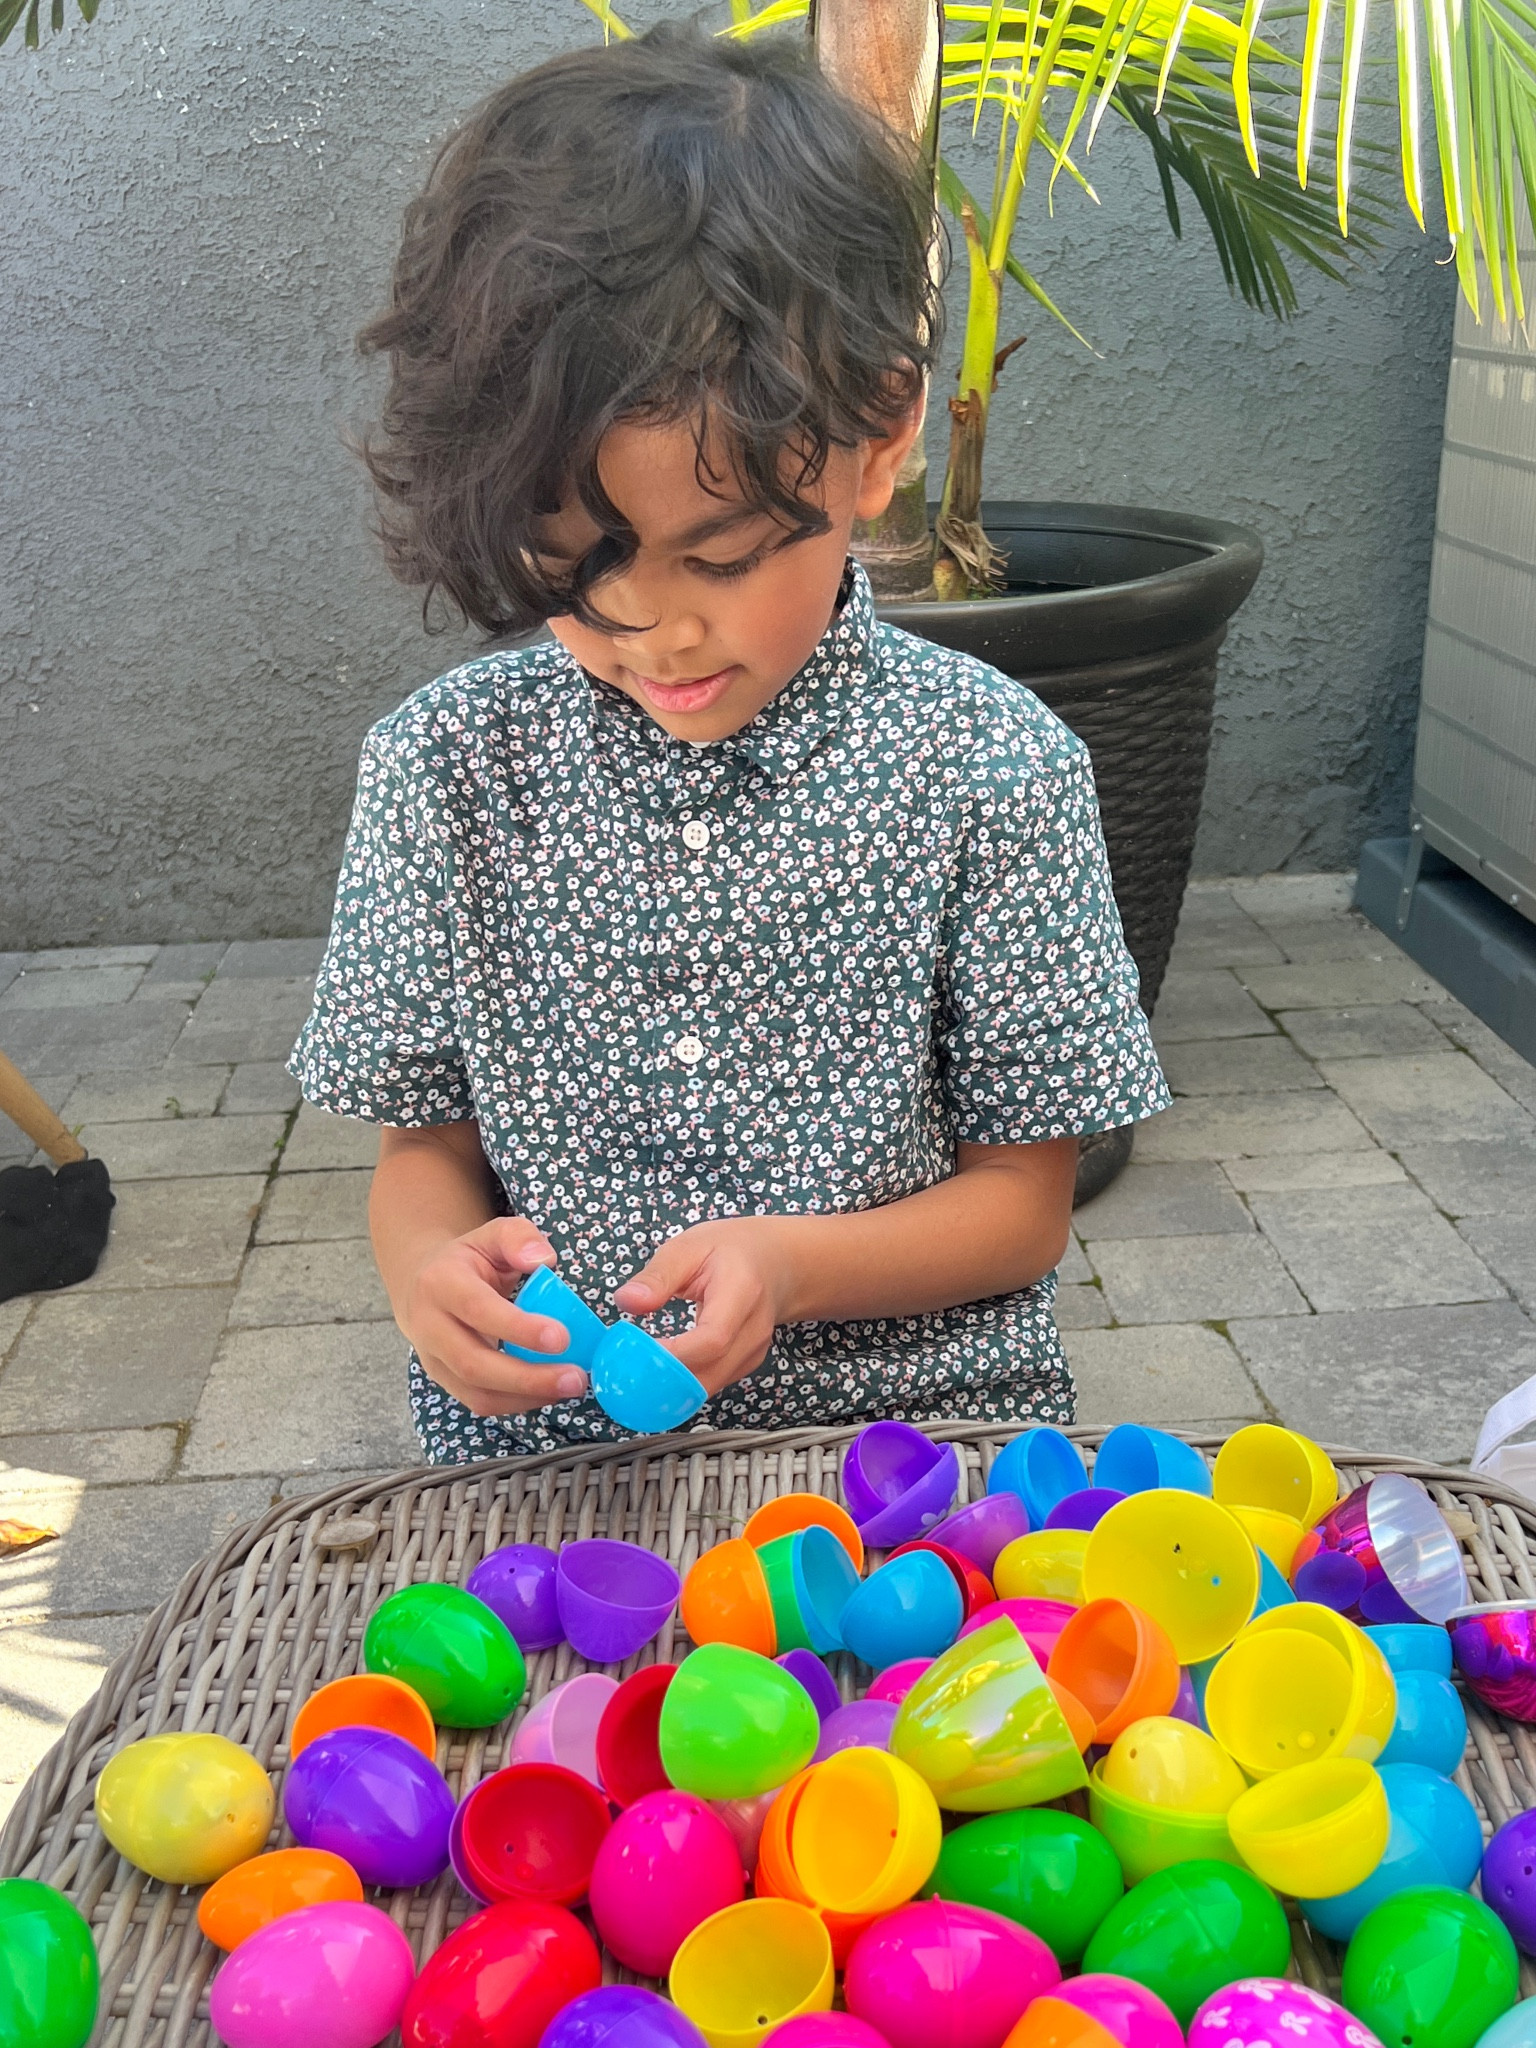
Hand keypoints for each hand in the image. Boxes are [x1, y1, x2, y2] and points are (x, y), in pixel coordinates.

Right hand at [400, 1216, 587, 1418]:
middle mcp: (429, 1325)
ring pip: (476, 1393)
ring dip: (526, 1397)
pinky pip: (480, 1403)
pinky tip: (550, 1392)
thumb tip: (544, 1259)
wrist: (423, 1286)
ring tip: (569, 1388)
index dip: (519, 1328)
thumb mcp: (492, 1234)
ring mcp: (433, 1359)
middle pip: (473, 1363)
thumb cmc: (469, 1259)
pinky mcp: (445, 1381)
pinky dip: (518, 1403)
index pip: (477, 1309)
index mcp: (440, 1283)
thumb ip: (519, 1238)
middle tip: (575, 1378)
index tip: (563, 1338)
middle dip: (528, 1377)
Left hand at [612, 1217, 797, 1397]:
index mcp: (742, 1291)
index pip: (713, 1337)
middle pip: (712, 1371)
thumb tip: (625, 1301)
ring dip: (672, 1387)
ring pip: (711, 1384)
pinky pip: (713, 1382)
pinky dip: (684, 1384)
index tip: (637, 1353)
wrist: (775, 1262)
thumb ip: (657, 1276)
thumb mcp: (689, 1247)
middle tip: (626, 1372)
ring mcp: (754, 1351)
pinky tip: (658, 1374)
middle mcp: (754, 1328)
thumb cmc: (730, 1250)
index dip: (676, 1354)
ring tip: (635, 1374)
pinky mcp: (746, 1364)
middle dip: (666, 1379)